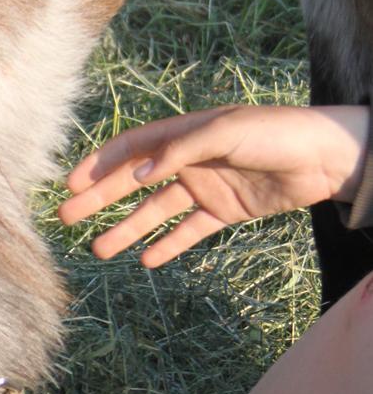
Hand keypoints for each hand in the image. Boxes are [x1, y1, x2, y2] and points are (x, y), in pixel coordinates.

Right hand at [58, 104, 368, 266]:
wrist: (325, 157)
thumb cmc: (276, 132)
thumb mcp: (225, 133)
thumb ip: (180, 151)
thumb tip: (137, 172)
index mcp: (184, 134)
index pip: (131, 148)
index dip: (100, 164)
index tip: (73, 183)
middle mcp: (188, 160)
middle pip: (133, 182)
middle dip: (100, 199)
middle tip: (68, 217)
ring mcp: (205, 187)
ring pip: (155, 211)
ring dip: (127, 229)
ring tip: (99, 250)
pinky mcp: (224, 211)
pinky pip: (188, 231)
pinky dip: (168, 244)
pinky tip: (147, 260)